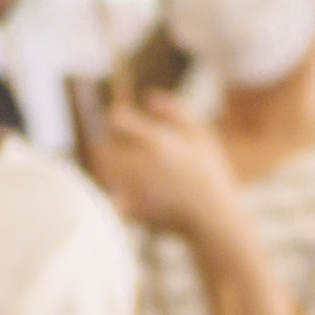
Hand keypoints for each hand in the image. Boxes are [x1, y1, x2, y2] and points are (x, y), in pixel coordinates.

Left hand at [85, 94, 241, 239]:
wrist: (212, 216)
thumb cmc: (209, 172)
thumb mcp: (200, 134)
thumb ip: (175, 111)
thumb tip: (148, 97)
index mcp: (155, 141)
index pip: (117, 119)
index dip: (117, 117)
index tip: (123, 121)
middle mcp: (139, 163)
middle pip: (103, 145)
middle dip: (108, 142)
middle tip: (118, 143)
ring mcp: (133, 187)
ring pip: (102, 168)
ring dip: (106, 163)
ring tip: (120, 162)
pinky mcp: (130, 208)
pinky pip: (108, 191)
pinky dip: (111, 186)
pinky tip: (124, 186)